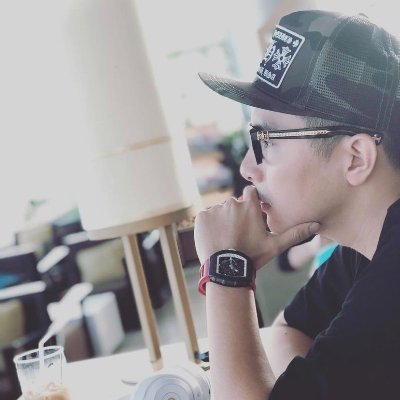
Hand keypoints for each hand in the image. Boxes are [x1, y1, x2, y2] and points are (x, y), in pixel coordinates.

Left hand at [194, 185, 319, 268]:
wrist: (226, 268)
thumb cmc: (252, 256)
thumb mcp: (275, 245)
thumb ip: (295, 233)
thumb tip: (317, 225)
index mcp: (250, 206)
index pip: (251, 192)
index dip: (250, 201)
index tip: (250, 213)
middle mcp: (232, 203)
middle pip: (234, 204)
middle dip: (236, 215)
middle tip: (238, 234)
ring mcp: (215, 209)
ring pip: (220, 211)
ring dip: (222, 220)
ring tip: (226, 238)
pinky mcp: (201, 216)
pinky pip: (205, 216)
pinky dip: (209, 225)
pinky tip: (215, 238)